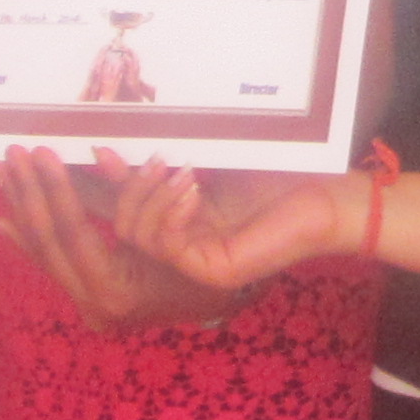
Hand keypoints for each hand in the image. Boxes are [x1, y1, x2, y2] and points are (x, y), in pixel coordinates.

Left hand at [0, 147, 237, 329]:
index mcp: (116, 291)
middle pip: (49, 243)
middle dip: (28, 193)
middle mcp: (94, 304)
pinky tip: (4, 219)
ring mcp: (86, 306)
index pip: (75, 232)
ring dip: (22, 209)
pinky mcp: (85, 298)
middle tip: (12, 154)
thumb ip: (127, 193)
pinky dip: (29, 237)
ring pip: (44, 252)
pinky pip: (53, 263)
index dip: (55, 187)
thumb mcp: (169, 223)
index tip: (40, 151)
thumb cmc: (202, 257)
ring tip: (2, 174)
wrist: (216, 298)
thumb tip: (94, 152)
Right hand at [109, 158, 348, 293]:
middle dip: (123, 188)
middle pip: (121, 225)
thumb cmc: (276, 171)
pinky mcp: (212, 272)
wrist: (325, 194)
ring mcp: (196, 262)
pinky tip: (193, 191)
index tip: (95, 149)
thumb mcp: (209, 158)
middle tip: (140, 155)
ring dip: (150, 197)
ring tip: (180, 171)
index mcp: (179, 218)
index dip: (105, 181)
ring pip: (138, 236)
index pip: (125, 206)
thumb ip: (163, 159)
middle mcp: (183, 244)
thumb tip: (104, 147)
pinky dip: (171, 214)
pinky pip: (167, 247)